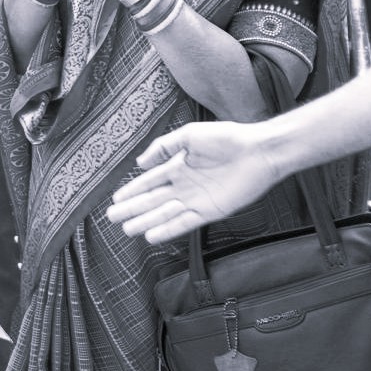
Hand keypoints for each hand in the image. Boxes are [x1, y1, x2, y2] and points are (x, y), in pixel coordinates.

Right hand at [106, 120, 280, 242]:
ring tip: (127, 230)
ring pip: (164, 214)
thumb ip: (162, 147)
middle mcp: (184, 186)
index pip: (149, 182)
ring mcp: (196, 200)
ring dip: (145, 222)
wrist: (257, 151)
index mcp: (178, 166)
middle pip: (152, 200)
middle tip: (113, 218)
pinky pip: (184, 223)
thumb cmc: (226, 138)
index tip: (116, 199)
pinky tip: (152, 235)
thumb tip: (140, 163)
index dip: (132, 190)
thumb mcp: (188, 135)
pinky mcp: (210, 211)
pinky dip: (167, 229)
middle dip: (132, 209)